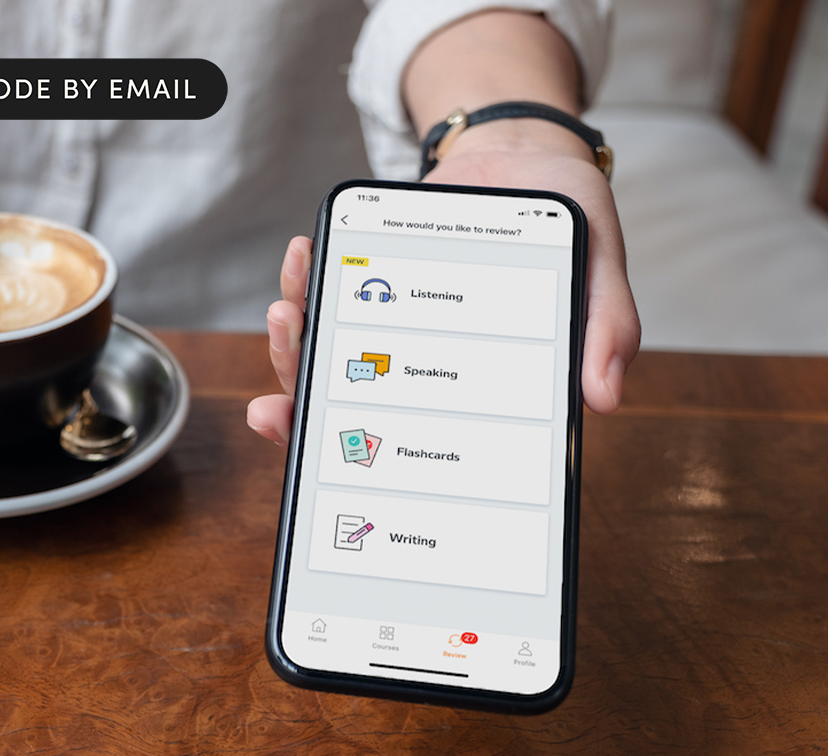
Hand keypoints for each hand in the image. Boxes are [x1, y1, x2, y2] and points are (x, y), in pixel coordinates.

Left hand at [246, 145, 640, 445]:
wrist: (520, 154)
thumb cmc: (562, 217)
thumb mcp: (598, 263)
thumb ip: (607, 325)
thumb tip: (604, 398)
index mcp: (478, 386)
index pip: (427, 449)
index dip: (377, 472)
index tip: (337, 469)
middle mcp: (425, 365)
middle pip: (358, 410)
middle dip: (307, 414)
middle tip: (275, 407)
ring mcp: (391, 325)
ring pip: (330, 357)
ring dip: (294, 345)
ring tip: (286, 316)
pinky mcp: (367, 282)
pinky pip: (326, 296)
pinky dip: (305, 283)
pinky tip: (300, 260)